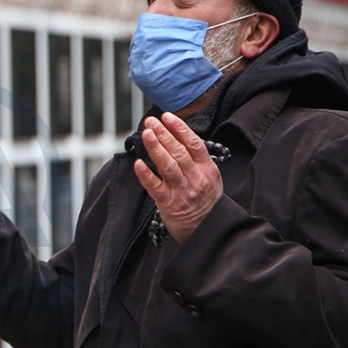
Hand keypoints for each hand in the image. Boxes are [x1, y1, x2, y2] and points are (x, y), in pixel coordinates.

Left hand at [133, 112, 222, 243]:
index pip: (193, 144)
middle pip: (178, 152)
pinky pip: (155, 187)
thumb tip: (178, 136)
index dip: (179, 128)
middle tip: (150, 121)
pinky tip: (138, 163)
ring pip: (168, 166)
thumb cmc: (205, 201)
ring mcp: (182, 192)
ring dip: (156, 148)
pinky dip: (146, 175)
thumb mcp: (209, 178)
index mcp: (207, 169)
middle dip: (163, 134)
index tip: (167, 116)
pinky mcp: (169, 204)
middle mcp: (196, 179)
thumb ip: (196, 160)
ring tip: (145, 133)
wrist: (208, 231)